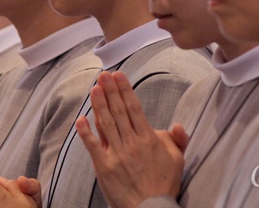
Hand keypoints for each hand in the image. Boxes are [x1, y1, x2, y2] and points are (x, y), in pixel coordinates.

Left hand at [75, 71, 187, 207]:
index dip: (125, 90)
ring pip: (106, 124)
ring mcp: (116, 155)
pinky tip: (80, 119)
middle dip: (110, 91)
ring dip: (99, 105)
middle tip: (103, 74)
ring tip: (94, 88)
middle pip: (119, 111)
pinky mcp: (104, 167)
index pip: (134, 108)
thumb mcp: (178, 160)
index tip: (119, 75)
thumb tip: (176, 125)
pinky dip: (86, 132)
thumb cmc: (164, 185)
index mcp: (148, 139)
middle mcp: (131, 143)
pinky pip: (93, 146)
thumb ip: (177, 140)